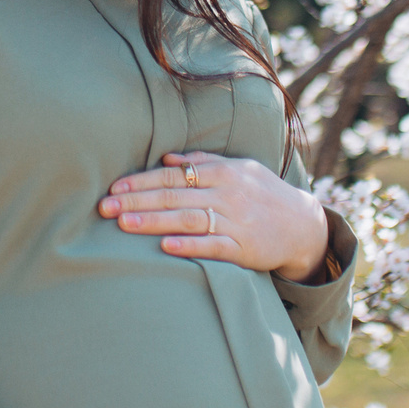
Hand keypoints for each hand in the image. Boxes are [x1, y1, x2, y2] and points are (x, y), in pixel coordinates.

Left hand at [99, 151, 332, 281]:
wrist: (304, 225)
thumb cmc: (264, 195)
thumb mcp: (239, 170)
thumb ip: (204, 164)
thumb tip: (168, 160)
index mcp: (223, 172)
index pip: (174, 175)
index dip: (142, 181)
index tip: (114, 189)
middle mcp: (228, 193)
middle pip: (176, 195)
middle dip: (138, 200)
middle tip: (105, 208)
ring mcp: (237, 221)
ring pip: (189, 219)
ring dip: (155, 221)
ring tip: (125, 224)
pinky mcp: (244, 248)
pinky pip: (213, 246)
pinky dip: (190, 246)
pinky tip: (166, 247)